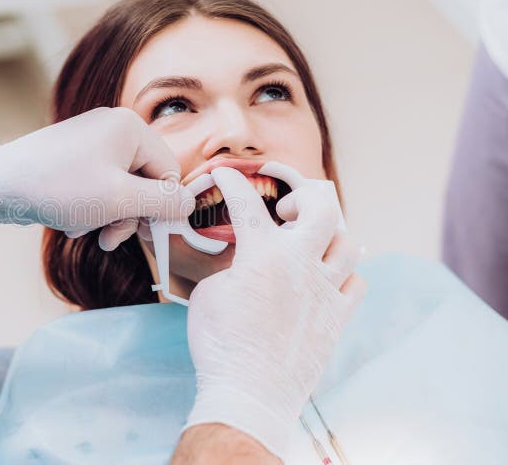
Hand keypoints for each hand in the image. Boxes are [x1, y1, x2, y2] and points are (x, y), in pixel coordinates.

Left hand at [0, 106, 194, 247]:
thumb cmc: (60, 188)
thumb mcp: (121, 199)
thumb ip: (163, 202)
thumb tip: (189, 205)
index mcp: (130, 127)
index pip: (169, 170)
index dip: (162, 206)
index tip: (149, 233)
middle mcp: (113, 127)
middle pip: (144, 181)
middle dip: (128, 215)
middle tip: (110, 239)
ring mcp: (91, 140)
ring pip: (120, 188)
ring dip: (107, 216)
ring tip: (84, 229)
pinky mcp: (74, 157)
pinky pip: (98, 186)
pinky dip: (90, 208)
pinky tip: (70, 220)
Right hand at [184, 166, 365, 459]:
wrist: (248, 392)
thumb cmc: (220, 344)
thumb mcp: (209, 293)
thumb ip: (230, 267)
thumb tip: (243, 262)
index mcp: (262, 254)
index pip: (246, 203)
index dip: (232, 182)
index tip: (224, 174)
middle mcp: (300, 264)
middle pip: (323, 208)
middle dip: (304, 198)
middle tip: (285, 211)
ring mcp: (325, 291)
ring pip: (348, 244)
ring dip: (328, 236)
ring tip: (309, 244)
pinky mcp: (337, 318)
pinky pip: (357, 283)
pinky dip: (345, 273)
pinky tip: (327, 278)